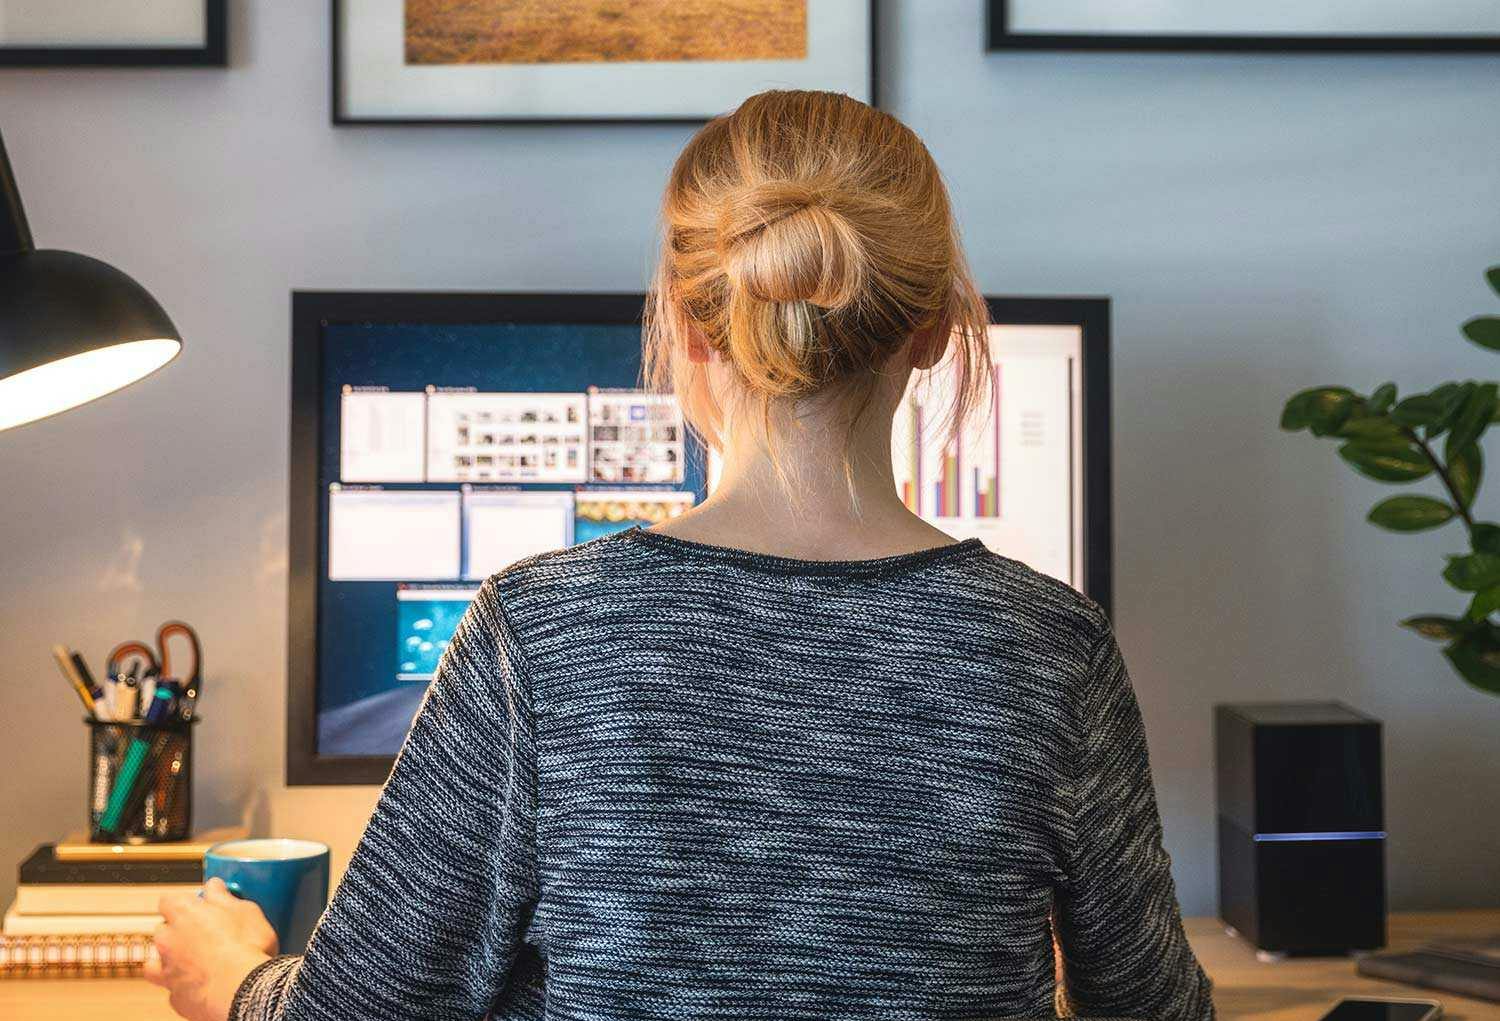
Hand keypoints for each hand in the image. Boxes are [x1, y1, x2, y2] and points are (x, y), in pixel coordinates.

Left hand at [144, 878, 276, 1020]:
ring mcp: (168, 970)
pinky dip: (185, 986)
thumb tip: (215, 887)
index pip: (169, 900)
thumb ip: (224, 897)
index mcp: (184, 913)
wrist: (242, 989)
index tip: (200, 905)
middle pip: (163, 930)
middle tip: (204, 934)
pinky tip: (202, 985)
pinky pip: (174, 989)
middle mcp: (168, 940)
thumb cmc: (246, 947)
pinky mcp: (176, 997)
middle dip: (178, 932)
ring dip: (170, 961)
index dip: (184, 903)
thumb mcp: (246, 910)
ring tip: (194, 963)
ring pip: (156, 963)